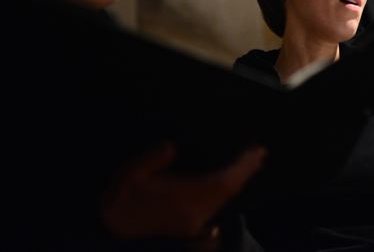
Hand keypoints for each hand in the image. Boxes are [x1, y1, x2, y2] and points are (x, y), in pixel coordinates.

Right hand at [100, 142, 265, 243]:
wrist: (114, 228)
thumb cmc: (123, 196)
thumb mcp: (131, 172)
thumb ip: (153, 157)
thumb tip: (173, 145)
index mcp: (180, 198)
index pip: (223, 182)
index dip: (242, 167)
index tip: (254, 151)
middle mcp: (192, 213)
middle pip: (230, 190)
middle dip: (247, 170)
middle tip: (259, 151)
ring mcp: (193, 222)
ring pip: (226, 199)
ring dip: (240, 179)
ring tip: (252, 160)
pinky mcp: (192, 225)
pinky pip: (219, 204)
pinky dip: (230, 189)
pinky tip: (234, 177)